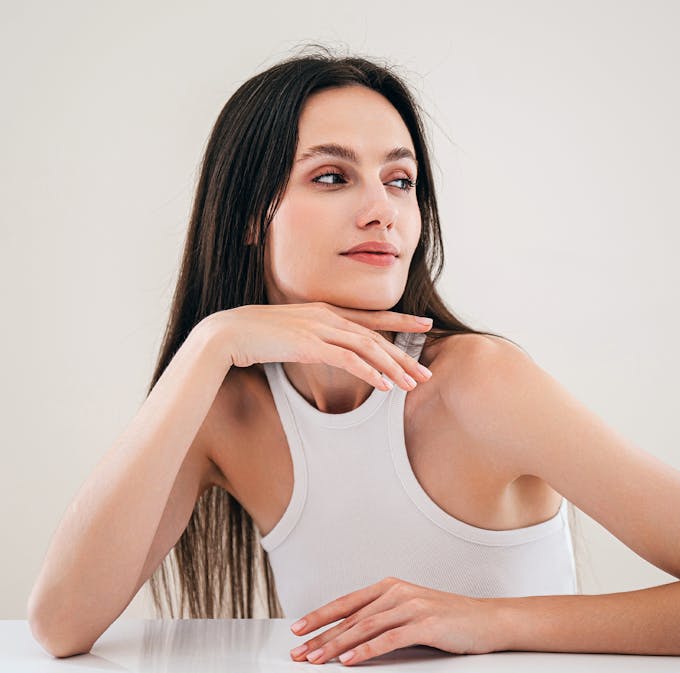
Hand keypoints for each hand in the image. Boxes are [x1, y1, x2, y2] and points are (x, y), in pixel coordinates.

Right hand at [203, 302, 432, 391]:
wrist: (226, 333)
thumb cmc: (254, 337)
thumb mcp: (290, 334)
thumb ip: (311, 339)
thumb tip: (324, 350)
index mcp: (324, 311)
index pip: (369, 317)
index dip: (400, 321)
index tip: (424, 325)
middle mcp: (326, 316)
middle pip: (375, 335)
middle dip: (404, 355)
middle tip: (425, 373)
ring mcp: (318, 328)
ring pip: (367, 347)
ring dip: (392, 367)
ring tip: (411, 385)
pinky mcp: (309, 344)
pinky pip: (348, 360)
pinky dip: (369, 373)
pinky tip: (385, 387)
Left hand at [288, 577, 498, 664]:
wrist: (489, 620)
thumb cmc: (451, 619)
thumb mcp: (412, 612)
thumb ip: (385, 618)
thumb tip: (352, 635)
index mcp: (392, 588)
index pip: (348, 602)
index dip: (321, 615)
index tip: (299, 629)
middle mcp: (399, 593)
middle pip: (351, 617)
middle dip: (321, 636)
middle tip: (300, 651)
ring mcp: (413, 607)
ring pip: (365, 627)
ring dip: (337, 645)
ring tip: (317, 659)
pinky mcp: (426, 624)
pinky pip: (390, 638)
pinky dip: (366, 650)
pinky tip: (351, 660)